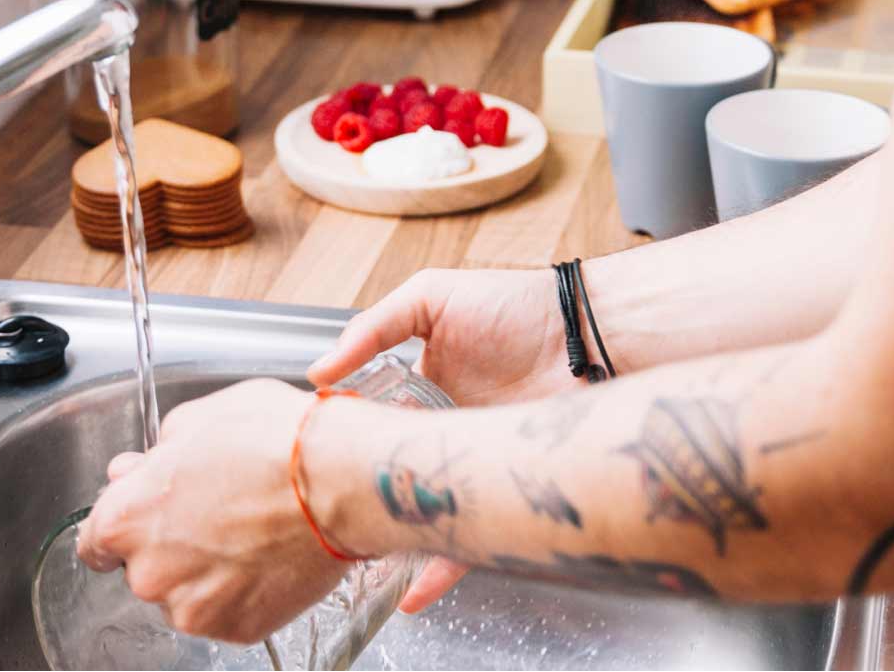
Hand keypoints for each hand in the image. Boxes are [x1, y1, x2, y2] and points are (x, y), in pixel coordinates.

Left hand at [75, 379, 345, 644]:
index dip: (126, 523)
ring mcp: (193, 608)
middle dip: (174, 543)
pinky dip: (245, 591)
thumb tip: (146, 466)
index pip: (95, 541)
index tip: (151, 516)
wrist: (345, 481)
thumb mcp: (202, 416)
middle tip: (222, 511)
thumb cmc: (278, 441)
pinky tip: (271, 556)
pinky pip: (228, 612)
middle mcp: (149, 572)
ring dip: (209, 570)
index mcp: (126, 518)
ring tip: (255, 532)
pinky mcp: (237, 629)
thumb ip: (160, 450)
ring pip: (187, 592)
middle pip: (144, 567)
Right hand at [308, 267, 580, 610]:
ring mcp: (470, 466)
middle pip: (390, 478)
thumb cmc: (515, 306)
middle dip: (359, 505)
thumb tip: (318, 371)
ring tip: (359, 569)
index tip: (309, 469)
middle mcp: (440, 433)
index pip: (367, 429)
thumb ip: (373, 328)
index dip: (340, 449)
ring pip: (423, 515)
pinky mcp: (500, 493)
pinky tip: (414, 594)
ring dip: (393, 543)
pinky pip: (468, 539)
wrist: (584, 334)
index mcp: (418, 393)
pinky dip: (441, 569)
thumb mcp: (431, 298)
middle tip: (326, 526)